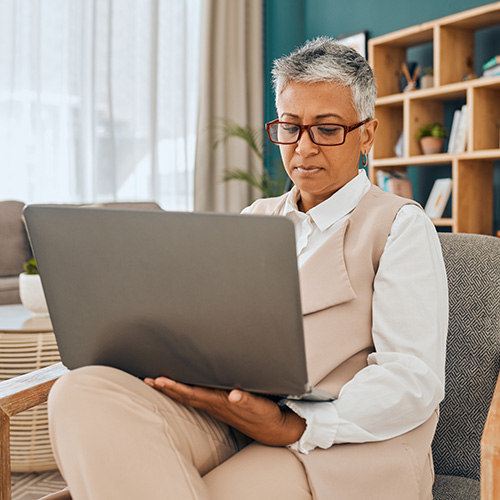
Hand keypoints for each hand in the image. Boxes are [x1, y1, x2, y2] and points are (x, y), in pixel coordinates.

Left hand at [143, 376, 305, 445]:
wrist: (272, 429)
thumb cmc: (263, 414)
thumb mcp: (257, 405)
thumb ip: (245, 399)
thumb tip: (234, 395)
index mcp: (220, 401)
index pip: (192, 393)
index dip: (175, 387)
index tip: (160, 380)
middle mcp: (214, 404)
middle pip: (185, 395)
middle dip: (166, 388)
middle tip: (148, 380)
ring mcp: (216, 407)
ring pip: (188, 397)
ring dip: (171, 391)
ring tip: (156, 383)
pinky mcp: (220, 407)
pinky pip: (196, 398)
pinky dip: (184, 393)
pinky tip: (177, 390)